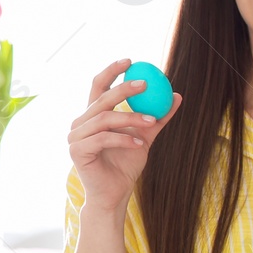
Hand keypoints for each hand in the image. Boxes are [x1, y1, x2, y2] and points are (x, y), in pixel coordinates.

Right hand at [68, 59, 181, 211]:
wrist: (115, 193)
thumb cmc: (126, 164)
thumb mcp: (145, 136)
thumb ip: (157, 118)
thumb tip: (177, 96)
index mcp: (94, 115)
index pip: (98, 86)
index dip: (111, 71)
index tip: (130, 60)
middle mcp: (81, 122)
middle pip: (102, 98)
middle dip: (125, 89)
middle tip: (146, 84)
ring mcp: (75, 136)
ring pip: (105, 119)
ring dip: (131, 118)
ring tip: (152, 122)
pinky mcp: (77, 151)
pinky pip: (102, 139)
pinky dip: (123, 139)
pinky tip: (139, 144)